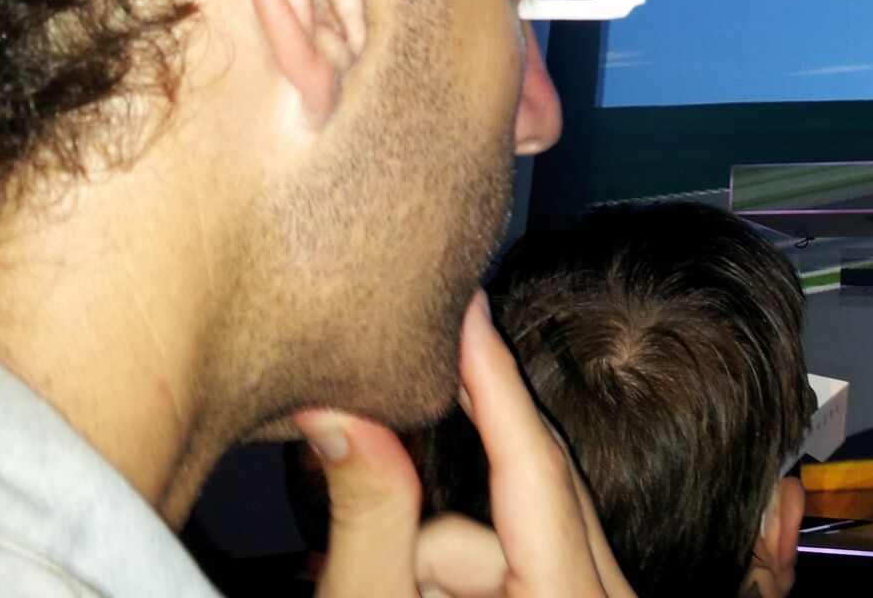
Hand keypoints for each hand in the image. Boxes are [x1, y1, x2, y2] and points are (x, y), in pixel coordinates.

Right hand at [296, 291, 632, 597]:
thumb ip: (368, 517)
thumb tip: (338, 413)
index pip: (534, 462)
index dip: (495, 378)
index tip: (471, 305)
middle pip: (526, 493)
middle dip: (436, 519)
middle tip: (379, 538)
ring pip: (518, 528)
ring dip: (443, 559)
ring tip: (396, 597)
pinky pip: (529, 553)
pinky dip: (466, 572)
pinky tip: (421, 596)